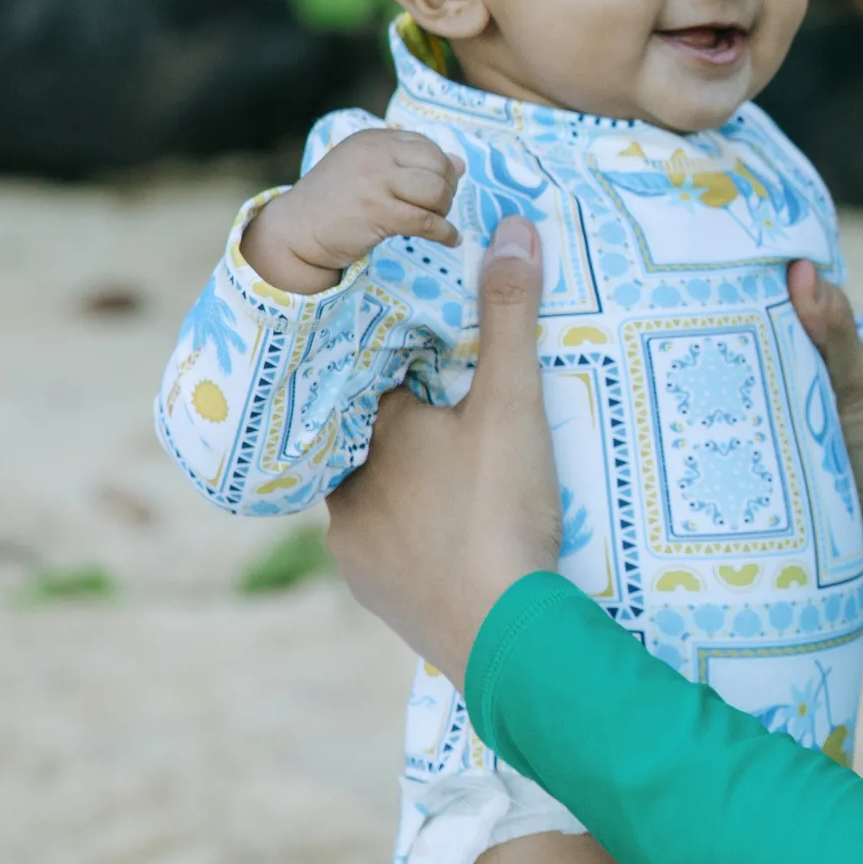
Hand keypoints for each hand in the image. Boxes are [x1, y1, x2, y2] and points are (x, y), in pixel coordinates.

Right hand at [242, 128, 464, 296]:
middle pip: (438, 166)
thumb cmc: (334, 201)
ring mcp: (375, 182)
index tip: (439, 187)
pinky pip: (427, 222)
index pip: (427, 146)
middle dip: (448, 189)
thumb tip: (461, 164)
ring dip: (445, 211)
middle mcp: (375, 154)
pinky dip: (446, 233)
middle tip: (439, 208)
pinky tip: (449, 239)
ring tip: (437, 221)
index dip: (442, 169)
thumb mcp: (370, 171)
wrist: (296, 228)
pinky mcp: (377, 212)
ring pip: (436, 192)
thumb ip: (410, 164)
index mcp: (373, 140)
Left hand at [326, 215, 561, 680]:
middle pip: (378, 442)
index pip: (380, 381)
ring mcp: (354, 550)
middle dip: (415, 435)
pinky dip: (420, 546)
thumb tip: (517, 226)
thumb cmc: (498, 510)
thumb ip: (511, 317)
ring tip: (468, 491)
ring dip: (414, 494)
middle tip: (465, 430)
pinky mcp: (376, 597)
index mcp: (371, 432)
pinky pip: (391, 555)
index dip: (416, 370)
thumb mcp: (515, 405)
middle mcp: (344, 489)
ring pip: (379, 501)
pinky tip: (458, 545)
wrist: (502, 637)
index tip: (447, 365)